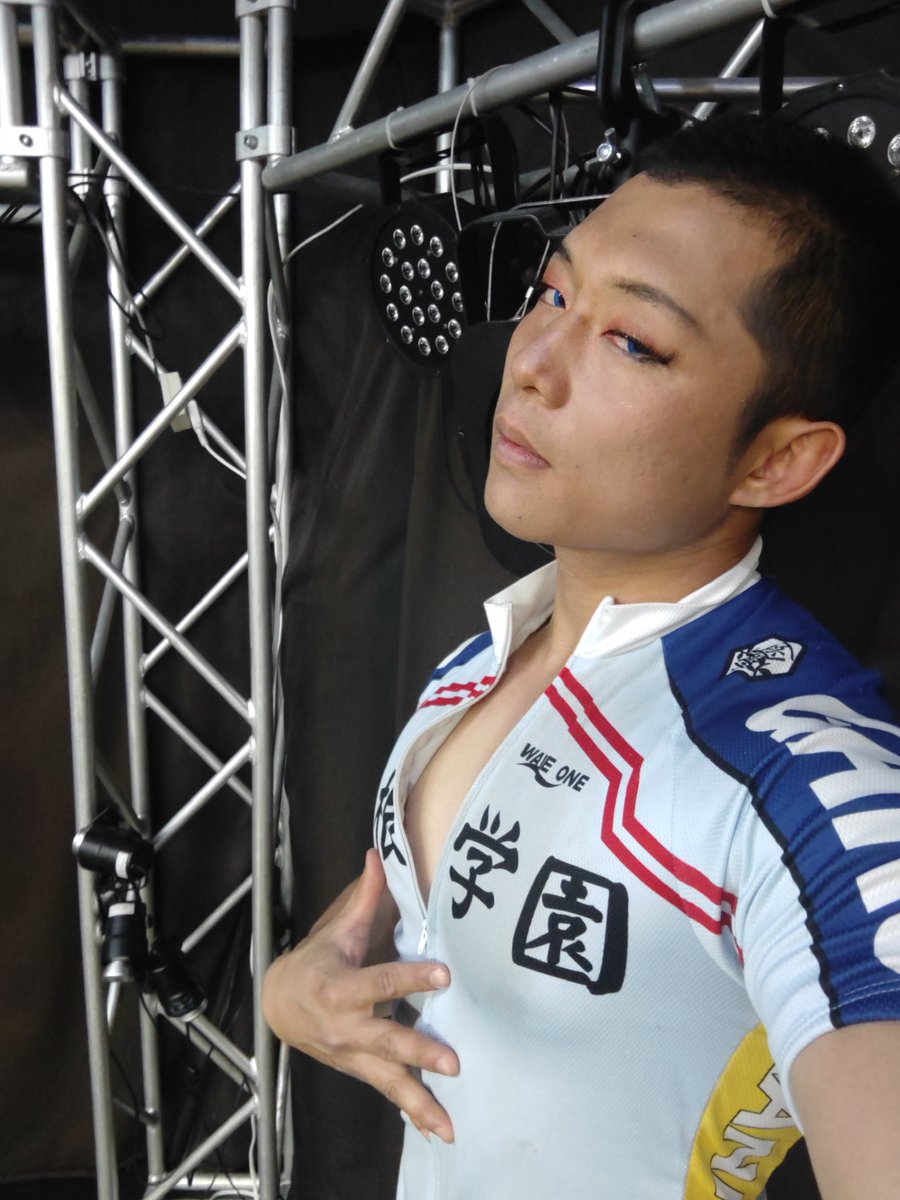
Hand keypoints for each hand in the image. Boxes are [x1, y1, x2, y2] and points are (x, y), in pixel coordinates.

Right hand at [262, 848, 458, 1141]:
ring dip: (419, 1102)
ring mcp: (352, 1055)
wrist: (279, 1005)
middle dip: (419, 1052)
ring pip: (387, 1081)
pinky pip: (387, 1093)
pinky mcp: (359, 1071)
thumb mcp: (338, 930)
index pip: (380, 981)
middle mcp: (345, 1027)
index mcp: (341, 988)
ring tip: (449, 1124)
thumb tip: (379, 854)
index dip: (411, 977)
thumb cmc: (317, 961)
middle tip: (453, 1062)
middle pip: (386, 1041)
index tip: (443, 974)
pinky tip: (437, 1128)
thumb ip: (364, 897)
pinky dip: (412, 1113)